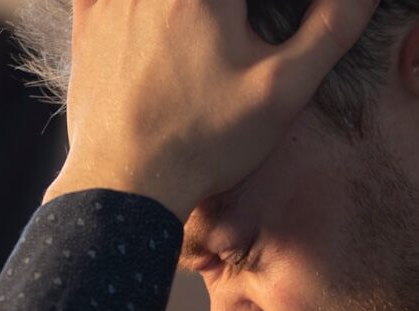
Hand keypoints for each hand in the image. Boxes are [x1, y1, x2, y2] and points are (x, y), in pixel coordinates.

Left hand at [44, 0, 378, 220]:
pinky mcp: (88, 22)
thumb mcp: (283, 89)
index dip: (269, 10)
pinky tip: (151, 18)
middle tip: (241, 35)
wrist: (127, 184)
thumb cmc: (206, 140)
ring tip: (205, 49)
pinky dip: (126, 3)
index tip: (260, 40)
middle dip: (233, 12)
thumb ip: (330, 28)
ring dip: (192, 9)